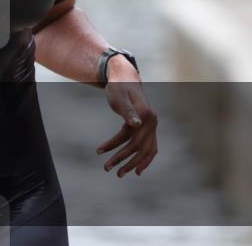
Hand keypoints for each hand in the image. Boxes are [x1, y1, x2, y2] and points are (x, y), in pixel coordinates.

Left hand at [96, 56, 157, 177]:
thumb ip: (128, 111)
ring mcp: (152, 125)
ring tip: (119, 174)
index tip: (99, 152)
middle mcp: (152, 122)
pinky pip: (150, 147)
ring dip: (133, 163)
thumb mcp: (119, 97)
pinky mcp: (148, 127)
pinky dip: (145, 159)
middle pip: (139, 147)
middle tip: (106, 169)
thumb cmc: (119, 87)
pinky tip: (137, 170)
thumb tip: (136, 125)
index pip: (131, 138)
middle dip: (122, 159)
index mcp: (146, 115)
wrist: (125, 77)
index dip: (115, 147)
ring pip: (146, 150)